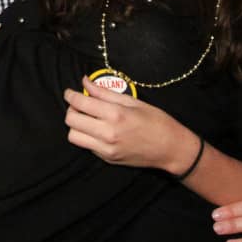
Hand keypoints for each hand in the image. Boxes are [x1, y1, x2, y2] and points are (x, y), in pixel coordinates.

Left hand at [63, 75, 186, 170]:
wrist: (171, 149)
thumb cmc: (156, 121)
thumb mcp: (132, 101)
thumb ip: (104, 92)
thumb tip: (85, 82)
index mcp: (115, 115)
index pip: (80, 103)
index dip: (70, 95)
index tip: (70, 92)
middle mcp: (107, 133)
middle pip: (71, 120)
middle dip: (71, 109)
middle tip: (80, 104)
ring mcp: (106, 149)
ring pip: (73, 136)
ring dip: (76, 125)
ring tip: (87, 118)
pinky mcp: (107, 159)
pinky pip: (86, 146)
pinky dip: (87, 136)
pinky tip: (98, 129)